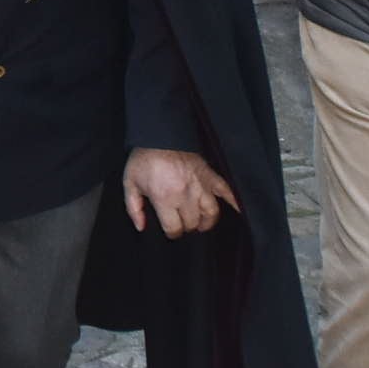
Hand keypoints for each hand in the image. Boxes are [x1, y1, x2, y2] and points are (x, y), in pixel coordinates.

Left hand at [122, 147, 238, 236]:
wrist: (159, 134)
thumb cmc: (144, 159)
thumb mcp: (129, 182)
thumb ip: (134, 208)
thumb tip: (141, 227)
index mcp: (165, 198)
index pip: (175, 228)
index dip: (172, 233)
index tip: (170, 230)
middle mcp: (185, 194)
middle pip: (193, 222)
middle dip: (187, 226)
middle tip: (182, 222)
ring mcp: (200, 185)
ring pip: (211, 212)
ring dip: (207, 221)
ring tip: (201, 223)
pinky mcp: (209, 175)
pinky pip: (226, 191)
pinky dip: (234, 202)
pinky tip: (238, 211)